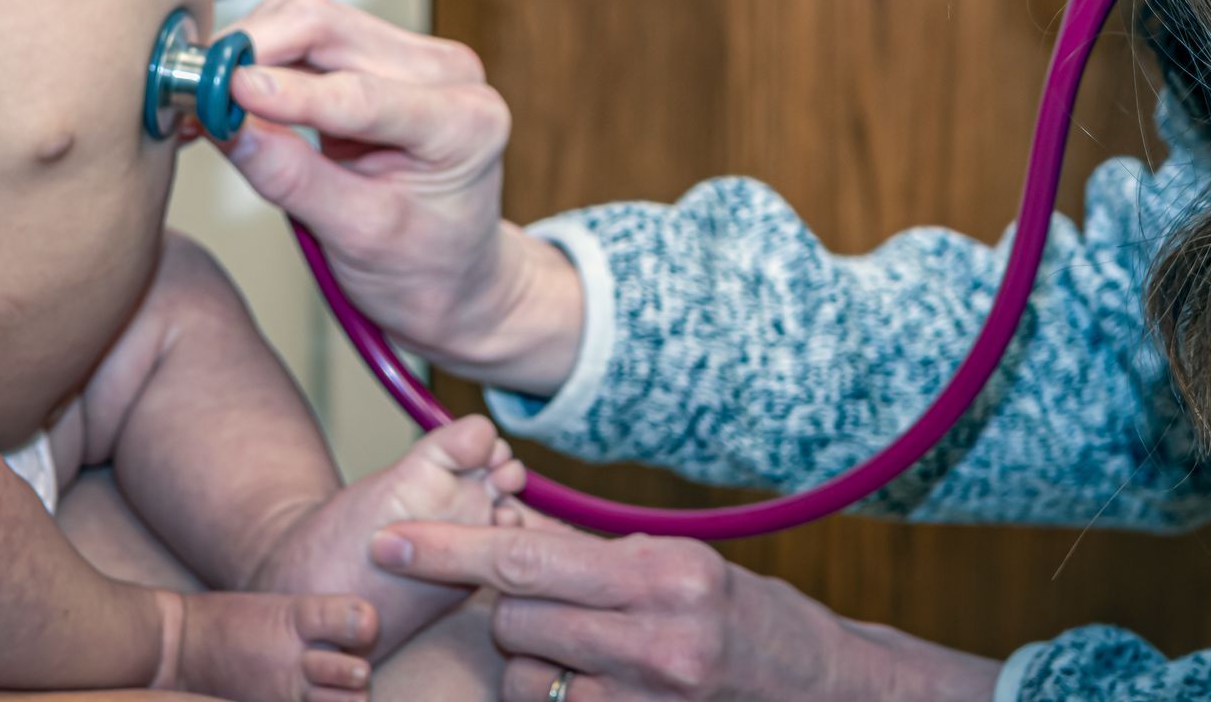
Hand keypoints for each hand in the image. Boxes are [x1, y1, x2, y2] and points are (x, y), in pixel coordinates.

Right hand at [217, 0, 579, 388]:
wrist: (457, 277)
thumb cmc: (422, 270)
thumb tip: (225, 125)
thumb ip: (290, 177)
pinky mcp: (385, 55)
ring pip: (315, 19)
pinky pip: (314, 35)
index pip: (361, 93)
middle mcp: (447, 72)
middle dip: (254, 50)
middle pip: (332, 28)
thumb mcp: (357, 237)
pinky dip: (265, 56)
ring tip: (206, 97)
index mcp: (464, 121)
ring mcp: (418, 56)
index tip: (224, 91)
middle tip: (192, 87)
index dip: (286, 90)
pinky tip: (232, 89)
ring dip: (254, 49)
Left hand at [366, 520, 1003, 700]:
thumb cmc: (744, 615)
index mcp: (661, 573)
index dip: (451, 549)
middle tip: (550, 602)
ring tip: (581, 647)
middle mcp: (654, 638)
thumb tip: (510, 525)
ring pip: (530, 675)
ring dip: (533, 659)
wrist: (818, 688)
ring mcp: (650, 697)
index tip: (392, 542)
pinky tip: (594, 681)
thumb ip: (596, 555)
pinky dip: (560, 696)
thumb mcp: (677, 562)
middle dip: (512, 605)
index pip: (528, 557)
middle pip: (519, 618)